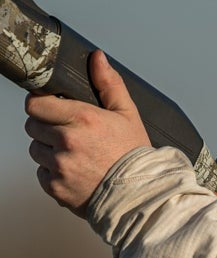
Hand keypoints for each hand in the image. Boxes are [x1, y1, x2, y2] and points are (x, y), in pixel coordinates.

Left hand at [25, 50, 150, 217]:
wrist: (143, 198)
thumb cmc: (137, 158)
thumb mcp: (128, 116)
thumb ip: (109, 84)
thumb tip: (97, 58)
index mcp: (83, 119)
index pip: (35, 104)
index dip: (44, 106)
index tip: (55, 111)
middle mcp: (67, 141)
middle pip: (33, 126)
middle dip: (48, 129)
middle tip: (72, 137)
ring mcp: (59, 166)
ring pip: (36, 151)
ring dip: (50, 152)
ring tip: (77, 157)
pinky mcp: (56, 188)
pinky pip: (42, 175)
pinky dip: (54, 175)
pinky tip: (76, 174)